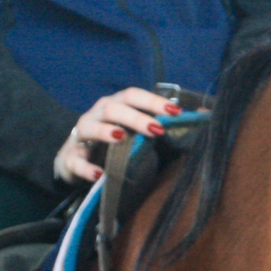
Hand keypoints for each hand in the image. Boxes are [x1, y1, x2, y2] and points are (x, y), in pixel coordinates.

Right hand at [53, 87, 181, 183]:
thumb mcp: (134, 132)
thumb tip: (202, 115)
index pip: (133, 95)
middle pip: (113, 107)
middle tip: (157, 129)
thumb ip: (161, 124)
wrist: (75, 161)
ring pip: (89, 127)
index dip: (153, 101)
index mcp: (114, 106)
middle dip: (135, 116)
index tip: (176, 111)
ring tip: (121, 137)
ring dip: (105, 131)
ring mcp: (79, 136)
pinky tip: (99, 175)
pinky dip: (86, 168)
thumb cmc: (111, 144)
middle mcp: (96, 115)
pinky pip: (75, 162)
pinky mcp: (69, 159)